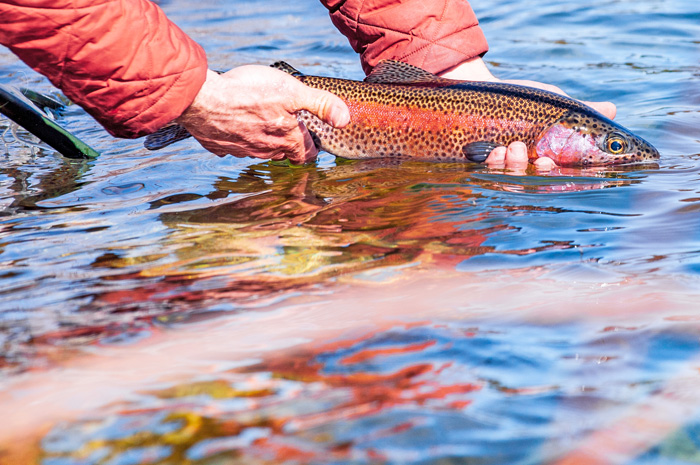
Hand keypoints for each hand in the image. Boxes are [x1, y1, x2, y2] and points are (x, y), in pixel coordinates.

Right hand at [176, 66, 349, 163]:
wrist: (203, 98)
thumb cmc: (249, 92)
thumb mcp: (293, 91)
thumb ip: (321, 104)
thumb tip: (344, 118)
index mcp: (286, 140)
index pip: (307, 154)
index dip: (311, 146)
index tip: (310, 136)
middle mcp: (265, 151)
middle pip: (283, 153)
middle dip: (288, 142)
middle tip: (286, 124)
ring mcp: (241, 151)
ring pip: (259, 150)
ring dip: (263, 139)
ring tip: (260, 120)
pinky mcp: (219, 146)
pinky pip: (233, 146)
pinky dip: (237, 137)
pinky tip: (234, 123)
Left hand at [440, 57, 616, 169]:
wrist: (479, 89)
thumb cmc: (521, 99)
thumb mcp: (553, 103)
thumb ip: (581, 111)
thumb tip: (612, 110)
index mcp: (548, 158)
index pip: (560, 176)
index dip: (562, 177)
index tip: (556, 164)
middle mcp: (526, 167)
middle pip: (538, 184)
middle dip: (542, 175)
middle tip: (543, 160)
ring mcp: (503, 168)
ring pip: (513, 181)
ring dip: (517, 167)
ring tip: (514, 146)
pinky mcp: (480, 167)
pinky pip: (490, 176)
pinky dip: (495, 165)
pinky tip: (495, 151)